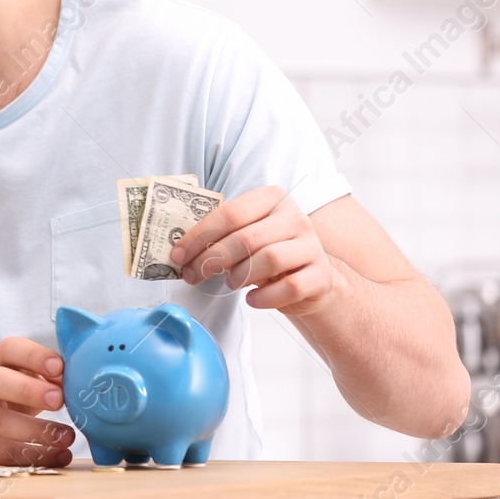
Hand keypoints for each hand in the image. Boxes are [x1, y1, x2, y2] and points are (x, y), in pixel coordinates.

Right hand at [0, 337, 74, 466]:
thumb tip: (76, 383)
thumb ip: (40, 377)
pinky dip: (32, 456)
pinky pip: (1, 453)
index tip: (59, 366)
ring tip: (66, 437)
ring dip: (37, 431)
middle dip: (28, 389)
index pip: (9, 349)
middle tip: (59, 399)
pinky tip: (56, 456)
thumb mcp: (7, 377)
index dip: (33, 355)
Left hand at [170, 185, 340, 314]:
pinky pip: (290, 287)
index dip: (200, 235)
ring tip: (230, 282)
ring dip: (240, 275)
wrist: (311, 278)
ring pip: (269, 259)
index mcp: (272, 198)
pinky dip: (264, 297)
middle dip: (212, 259)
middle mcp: (294, 216)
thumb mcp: (246, 235)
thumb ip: (220, 236)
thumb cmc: (267, 253)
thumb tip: (181, 250)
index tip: (178, 255)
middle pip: (246, 237)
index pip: (230, 213)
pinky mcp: (321, 275)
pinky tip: (251, 299)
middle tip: (193, 274)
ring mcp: (311, 245)